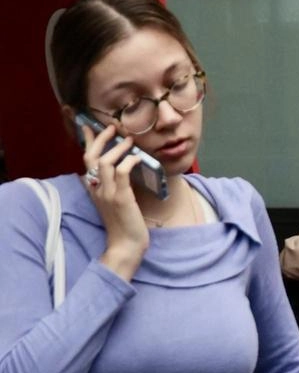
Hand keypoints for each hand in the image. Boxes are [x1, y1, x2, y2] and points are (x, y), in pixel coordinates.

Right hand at [81, 123, 147, 279]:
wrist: (125, 246)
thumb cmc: (125, 225)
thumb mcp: (115, 202)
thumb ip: (114, 187)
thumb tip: (122, 169)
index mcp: (94, 189)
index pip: (87, 160)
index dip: (88, 142)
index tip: (89, 126)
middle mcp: (97, 189)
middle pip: (92, 157)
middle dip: (100, 139)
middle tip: (112, 128)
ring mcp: (107, 193)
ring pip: (106, 162)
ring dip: (118, 148)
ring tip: (129, 140)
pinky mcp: (121, 198)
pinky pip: (121, 173)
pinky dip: (128, 161)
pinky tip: (137, 158)